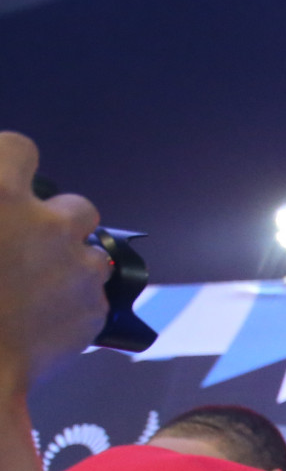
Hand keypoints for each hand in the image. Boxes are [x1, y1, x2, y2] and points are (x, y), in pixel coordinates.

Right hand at [0, 132, 108, 391]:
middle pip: (74, 206)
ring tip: (35, 288)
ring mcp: (76, 269)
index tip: (5, 183)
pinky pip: (91, 299)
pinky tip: (39, 320)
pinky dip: (71, 307)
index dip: (12, 167)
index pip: (21, 150)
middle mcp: (47, 224)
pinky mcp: (92, 312)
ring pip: (90, 253)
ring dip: (68, 264)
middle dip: (54, 223)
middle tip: (25, 247)